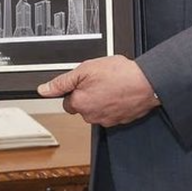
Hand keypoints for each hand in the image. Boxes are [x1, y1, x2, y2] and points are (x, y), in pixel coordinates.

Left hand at [36, 55, 158, 126]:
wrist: (147, 83)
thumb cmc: (120, 74)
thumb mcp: (85, 69)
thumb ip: (62, 81)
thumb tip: (44, 90)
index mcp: (80, 103)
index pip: (66, 101)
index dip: (74, 89)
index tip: (84, 82)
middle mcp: (91, 116)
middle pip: (81, 107)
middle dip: (87, 95)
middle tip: (99, 81)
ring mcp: (106, 120)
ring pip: (96, 110)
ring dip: (100, 100)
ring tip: (111, 85)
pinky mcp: (120, 121)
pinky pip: (111, 113)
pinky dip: (113, 104)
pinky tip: (119, 93)